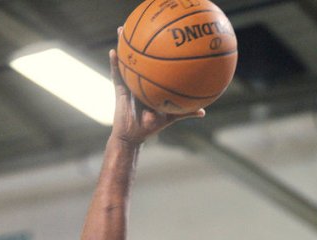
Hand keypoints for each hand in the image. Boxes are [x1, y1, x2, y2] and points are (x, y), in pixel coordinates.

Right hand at [109, 30, 203, 146]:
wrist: (134, 136)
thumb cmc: (151, 127)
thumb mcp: (171, 117)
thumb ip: (185, 112)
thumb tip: (203, 111)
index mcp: (150, 84)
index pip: (153, 65)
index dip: (155, 51)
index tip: (160, 36)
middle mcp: (139, 81)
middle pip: (138, 58)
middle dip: (138, 41)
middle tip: (141, 25)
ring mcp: (128, 84)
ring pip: (125, 61)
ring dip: (123, 45)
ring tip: (122, 30)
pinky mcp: (119, 89)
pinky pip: (116, 74)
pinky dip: (114, 63)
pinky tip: (113, 51)